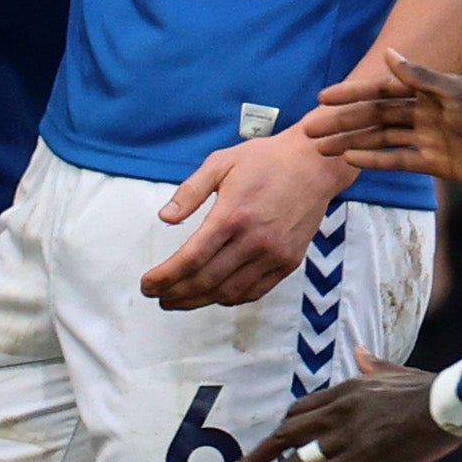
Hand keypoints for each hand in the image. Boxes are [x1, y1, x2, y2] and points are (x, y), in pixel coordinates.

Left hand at [142, 126, 356, 310]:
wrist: (315, 164)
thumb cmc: (265, 160)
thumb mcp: (221, 163)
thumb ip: (190, 191)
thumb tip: (164, 218)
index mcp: (232, 215)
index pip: (191, 258)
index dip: (165, 277)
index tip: (147, 284)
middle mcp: (253, 240)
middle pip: (206, 280)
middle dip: (175, 293)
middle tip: (157, 296)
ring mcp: (274, 254)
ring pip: (229, 292)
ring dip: (199, 301)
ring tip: (177, 300)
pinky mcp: (289, 262)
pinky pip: (254, 291)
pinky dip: (230, 298)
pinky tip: (213, 296)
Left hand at [230, 351, 457, 461]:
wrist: (450, 402)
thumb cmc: (430, 390)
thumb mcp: (395, 372)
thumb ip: (373, 365)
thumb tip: (361, 353)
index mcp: (345, 390)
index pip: (300, 411)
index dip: (282, 431)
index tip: (270, 446)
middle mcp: (336, 411)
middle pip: (285, 433)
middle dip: (256, 455)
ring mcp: (345, 435)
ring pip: (293, 458)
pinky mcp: (359, 457)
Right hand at [308, 49, 461, 187]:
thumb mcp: (458, 93)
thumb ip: (421, 77)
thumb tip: (389, 53)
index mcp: (429, 91)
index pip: (381, 90)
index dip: (352, 94)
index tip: (322, 98)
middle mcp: (424, 112)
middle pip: (375, 118)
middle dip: (343, 123)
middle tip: (310, 131)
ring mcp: (429, 137)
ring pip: (382, 139)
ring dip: (353, 143)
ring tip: (323, 149)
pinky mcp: (437, 162)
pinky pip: (399, 161)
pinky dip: (376, 161)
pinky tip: (352, 162)